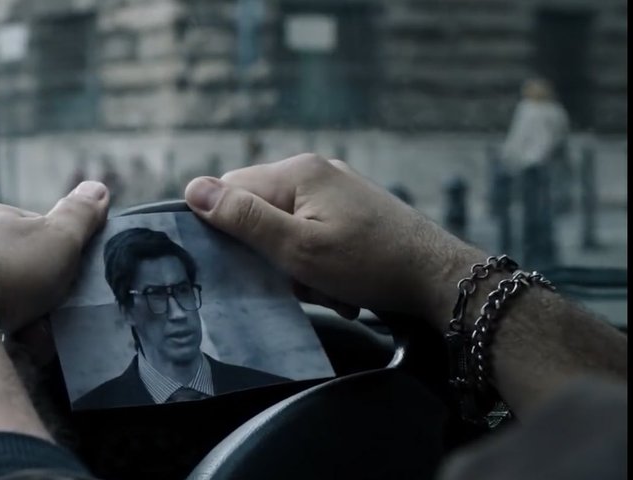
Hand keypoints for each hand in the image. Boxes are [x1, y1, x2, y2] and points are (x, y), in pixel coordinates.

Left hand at [0, 181, 109, 332]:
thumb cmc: (12, 268)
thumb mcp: (59, 236)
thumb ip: (80, 214)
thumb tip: (97, 187)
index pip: (37, 231)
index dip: (59, 254)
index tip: (68, 276)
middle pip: (23, 271)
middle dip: (41, 295)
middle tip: (53, 313)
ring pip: (7, 300)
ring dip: (27, 320)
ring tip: (35, 337)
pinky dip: (4, 334)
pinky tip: (13, 346)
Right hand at [184, 154, 481, 327]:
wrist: (440, 279)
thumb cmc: (370, 265)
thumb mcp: (298, 249)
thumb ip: (244, 219)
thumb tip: (193, 189)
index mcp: (297, 172)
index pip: (230, 189)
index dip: (231, 230)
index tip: (253, 262)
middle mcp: (315, 172)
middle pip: (258, 210)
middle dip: (269, 252)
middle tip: (298, 279)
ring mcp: (336, 190)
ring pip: (285, 229)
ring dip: (296, 265)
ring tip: (326, 286)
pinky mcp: (352, 211)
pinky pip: (313, 235)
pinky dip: (319, 263)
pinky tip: (341, 285)